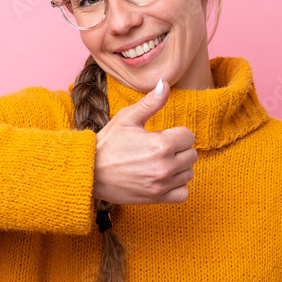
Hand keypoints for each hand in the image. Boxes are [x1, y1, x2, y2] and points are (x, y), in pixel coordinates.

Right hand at [92, 78, 196, 204]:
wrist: (89, 172)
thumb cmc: (108, 143)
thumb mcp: (127, 118)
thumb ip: (150, 102)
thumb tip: (164, 83)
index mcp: (161, 144)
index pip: (188, 136)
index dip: (176, 134)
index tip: (161, 136)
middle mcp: (165, 166)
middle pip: (191, 155)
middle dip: (179, 149)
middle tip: (160, 149)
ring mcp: (161, 185)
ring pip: (189, 174)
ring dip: (179, 168)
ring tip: (160, 162)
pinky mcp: (156, 198)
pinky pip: (183, 193)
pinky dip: (178, 186)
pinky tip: (164, 178)